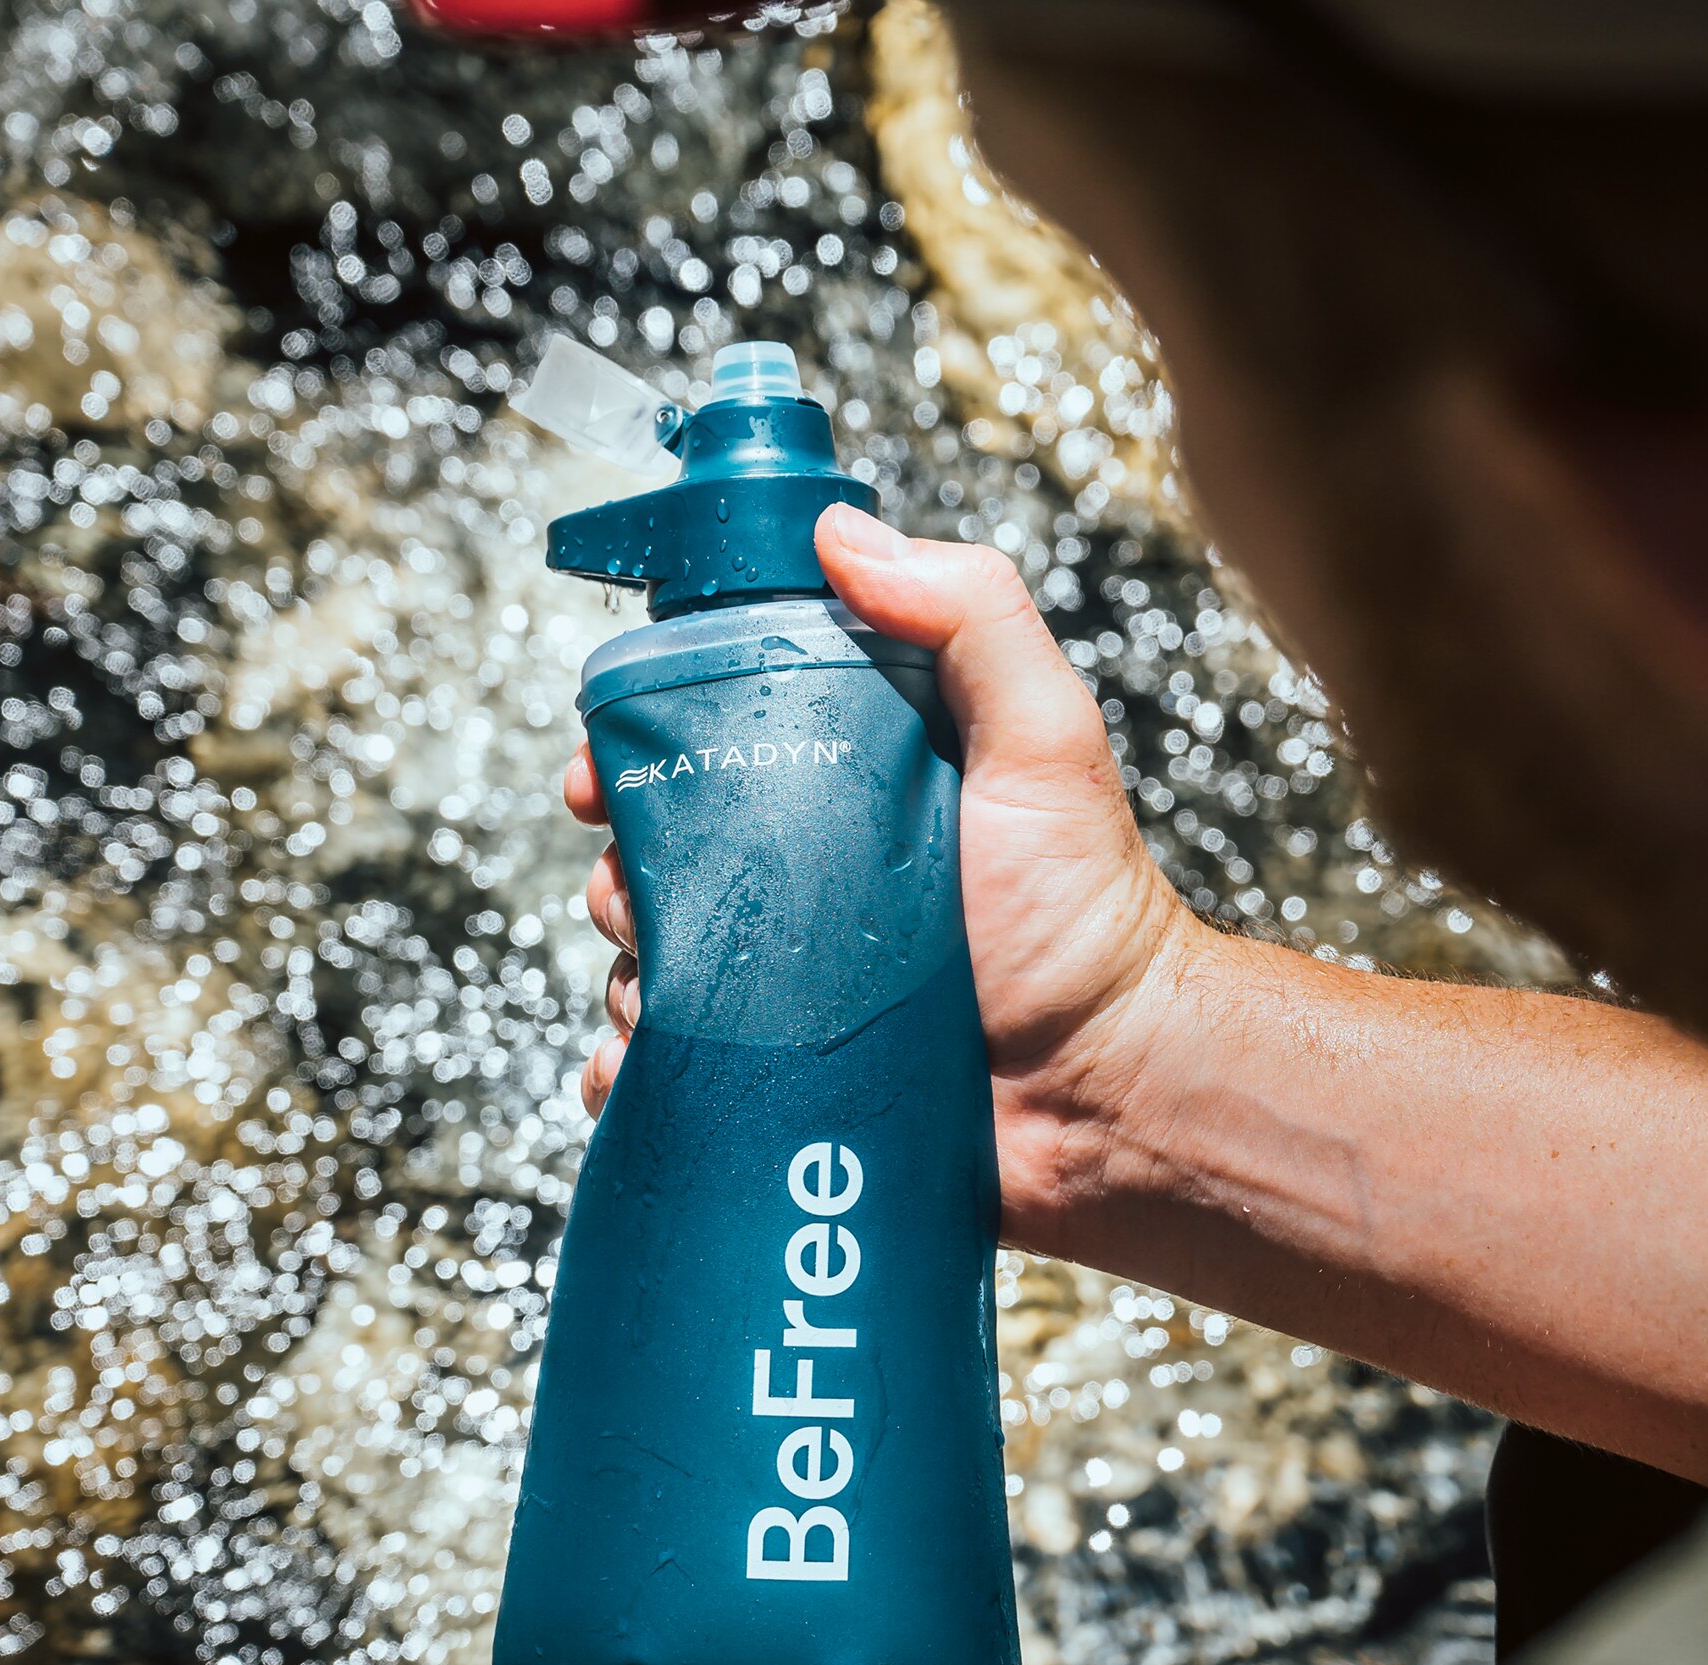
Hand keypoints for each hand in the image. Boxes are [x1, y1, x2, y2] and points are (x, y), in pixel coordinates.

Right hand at [564, 502, 1196, 1254]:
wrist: (1106, 1089)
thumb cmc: (1085, 913)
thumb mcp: (1042, 736)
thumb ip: (969, 614)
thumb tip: (840, 531)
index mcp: (845, 792)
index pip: (704, 747)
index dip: (633, 747)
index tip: (600, 767)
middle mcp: (806, 883)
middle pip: (658, 859)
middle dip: (621, 872)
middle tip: (640, 896)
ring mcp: (787, 987)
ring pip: (652, 967)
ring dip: (627, 976)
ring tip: (665, 992)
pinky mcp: (779, 1079)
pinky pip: (667, 1074)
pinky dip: (627, 1071)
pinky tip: (636, 1070)